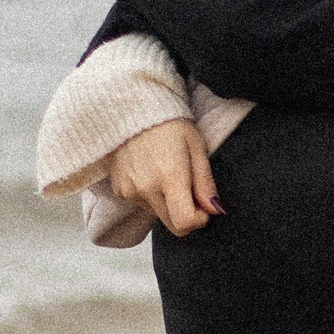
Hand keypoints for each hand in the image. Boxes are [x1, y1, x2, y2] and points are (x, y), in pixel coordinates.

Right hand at [107, 119, 220, 233]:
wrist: (133, 108)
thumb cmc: (169, 124)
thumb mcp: (196, 148)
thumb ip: (205, 183)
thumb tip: (214, 210)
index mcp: (169, 176)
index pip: (184, 223)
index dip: (199, 221)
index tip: (203, 208)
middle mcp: (146, 188)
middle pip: (172, 225)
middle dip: (186, 214)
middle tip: (189, 189)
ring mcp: (130, 190)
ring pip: (158, 215)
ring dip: (168, 203)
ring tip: (166, 172)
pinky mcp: (119, 190)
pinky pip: (142, 205)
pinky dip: (151, 196)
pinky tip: (150, 172)